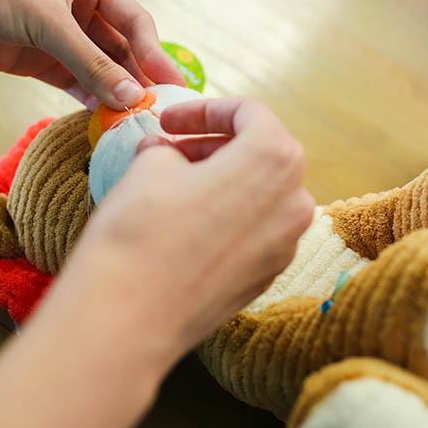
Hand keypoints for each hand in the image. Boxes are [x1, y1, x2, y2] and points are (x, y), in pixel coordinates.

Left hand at [0, 0, 183, 108]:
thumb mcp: (47, 23)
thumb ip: (92, 64)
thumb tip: (132, 98)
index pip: (136, 24)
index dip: (155, 55)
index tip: (172, 86)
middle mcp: (82, 11)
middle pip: (123, 51)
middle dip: (139, 80)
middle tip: (158, 111)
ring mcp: (62, 39)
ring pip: (101, 72)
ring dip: (116, 95)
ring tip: (134, 121)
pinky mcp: (41, 63)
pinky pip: (77, 85)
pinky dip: (91, 102)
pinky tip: (104, 118)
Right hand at [55, 97, 314, 373]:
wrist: (131, 317)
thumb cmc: (141, 230)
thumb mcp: (150, 166)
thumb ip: (169, 148)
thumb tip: (167, 153)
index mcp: (274, 160)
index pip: (249, 113)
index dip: (204, 109)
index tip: (170, 121)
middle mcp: (295, 201)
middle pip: (262, 153)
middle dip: (216, 144)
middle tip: (171, 149)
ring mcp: (286, 244)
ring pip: (262, 194)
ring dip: (225, 180)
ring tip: (176, 185)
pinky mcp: (269, 277)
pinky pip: (256, 230)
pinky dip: (230, 217)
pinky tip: (189, 225)